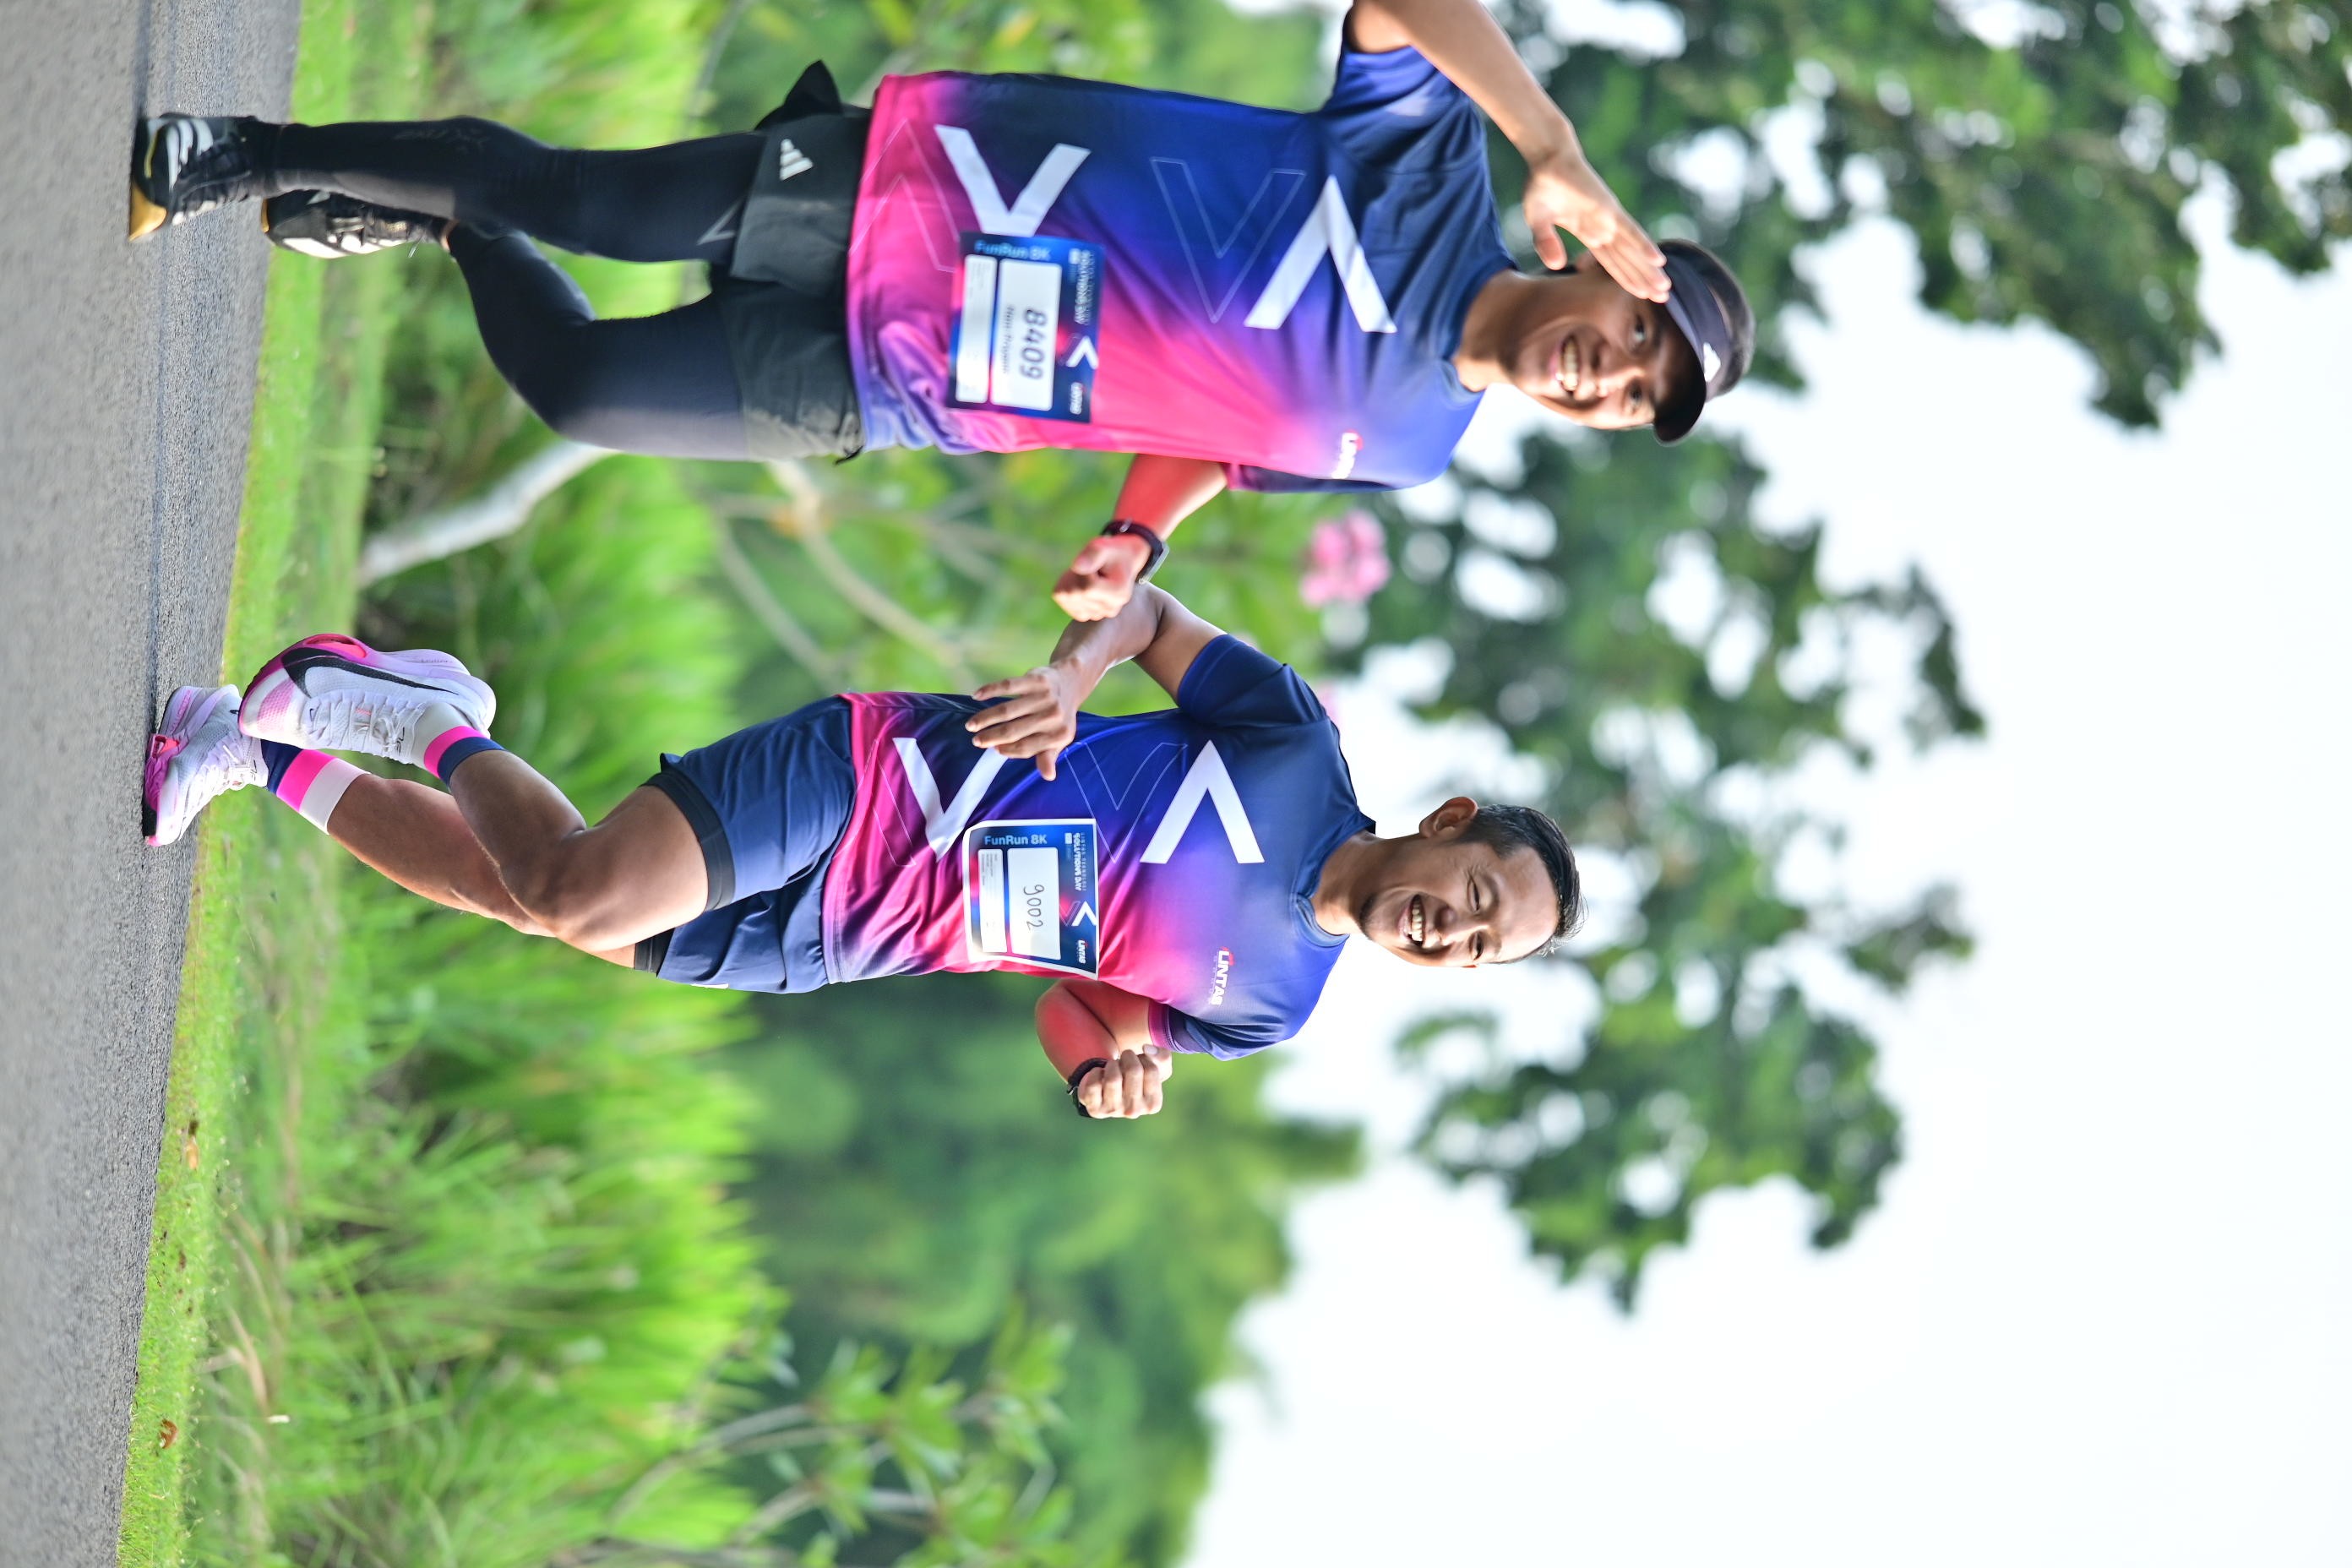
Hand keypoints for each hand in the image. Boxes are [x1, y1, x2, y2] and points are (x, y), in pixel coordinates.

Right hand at [968, 664, 1081, 779]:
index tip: (994, 749)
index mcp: (1060, 735)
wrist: (1070, 682)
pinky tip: (977, 696)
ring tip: (971, 725)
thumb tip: (1048, 776)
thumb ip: (1049, 756)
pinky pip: (1008, 685)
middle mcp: (1054, 716)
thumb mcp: (1058, 738)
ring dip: (985, 718)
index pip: (1027, 747)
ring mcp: (1045, 696)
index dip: (1008, 750)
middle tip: (976, 741)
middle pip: (1014, 731)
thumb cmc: (1058, 716)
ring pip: (1007, 710)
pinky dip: (990, 690)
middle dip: (991, 737)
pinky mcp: (1036, 679)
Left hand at [1052, 532, 1151, 621]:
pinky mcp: (1083, 614)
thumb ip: (1092, 554)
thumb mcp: (1104, 546)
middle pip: (1075, 593)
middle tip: (1090, 567)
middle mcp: (1109, 609)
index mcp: (1119, 594)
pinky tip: (1079, 582)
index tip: (1094, 564)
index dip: (1083, 571)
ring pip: (1066, 597)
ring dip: (1070, 581)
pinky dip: (1066, 587)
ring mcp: (1096, 615)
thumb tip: (1076, 566)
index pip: (1087, 588)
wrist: (1118, 563)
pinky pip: (1063, 600)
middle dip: (1076, 575)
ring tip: (1087, 575)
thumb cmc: (1111, 554)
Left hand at [1075, 1047, 1172, 1118]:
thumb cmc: (1135, 1078)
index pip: (1152, 1070)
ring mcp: (1113, 1112)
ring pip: (1113, 1078)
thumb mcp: (1155, 1068)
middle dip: (1127, 1058)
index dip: (1143, 1058)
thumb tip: (1147, 1049)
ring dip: (1111, 1065)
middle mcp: (1134, 1111)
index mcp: (1153, 1104)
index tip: (1138, 1062)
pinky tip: (1099, 1077)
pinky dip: (1094, 1073)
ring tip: (1111, 1068)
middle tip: (1123, 1061)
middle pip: (1133, 1070)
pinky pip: (1093, 1084)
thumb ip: (1162, 1056)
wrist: (1108, 1091)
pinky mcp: (1094, 1109)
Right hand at [1523, 148, 1667, 302]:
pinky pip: (1629, 231)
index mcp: (1589, 232)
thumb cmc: (1542, 187)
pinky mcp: (1609, 209)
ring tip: (1664, 289)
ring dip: (1648, 270)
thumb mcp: (1538, 222)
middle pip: (1627, 260)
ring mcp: (1608, 219)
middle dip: (1643, 279)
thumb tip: (1555, 265)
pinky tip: (1657, 260)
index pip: (1610, 262)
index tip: (1640, 294)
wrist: (1549, 159)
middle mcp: (1603, 228)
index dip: (1625, 278)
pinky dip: (1643, 245)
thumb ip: (1546, 244)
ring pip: (1632, 251)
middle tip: (1662, 298)